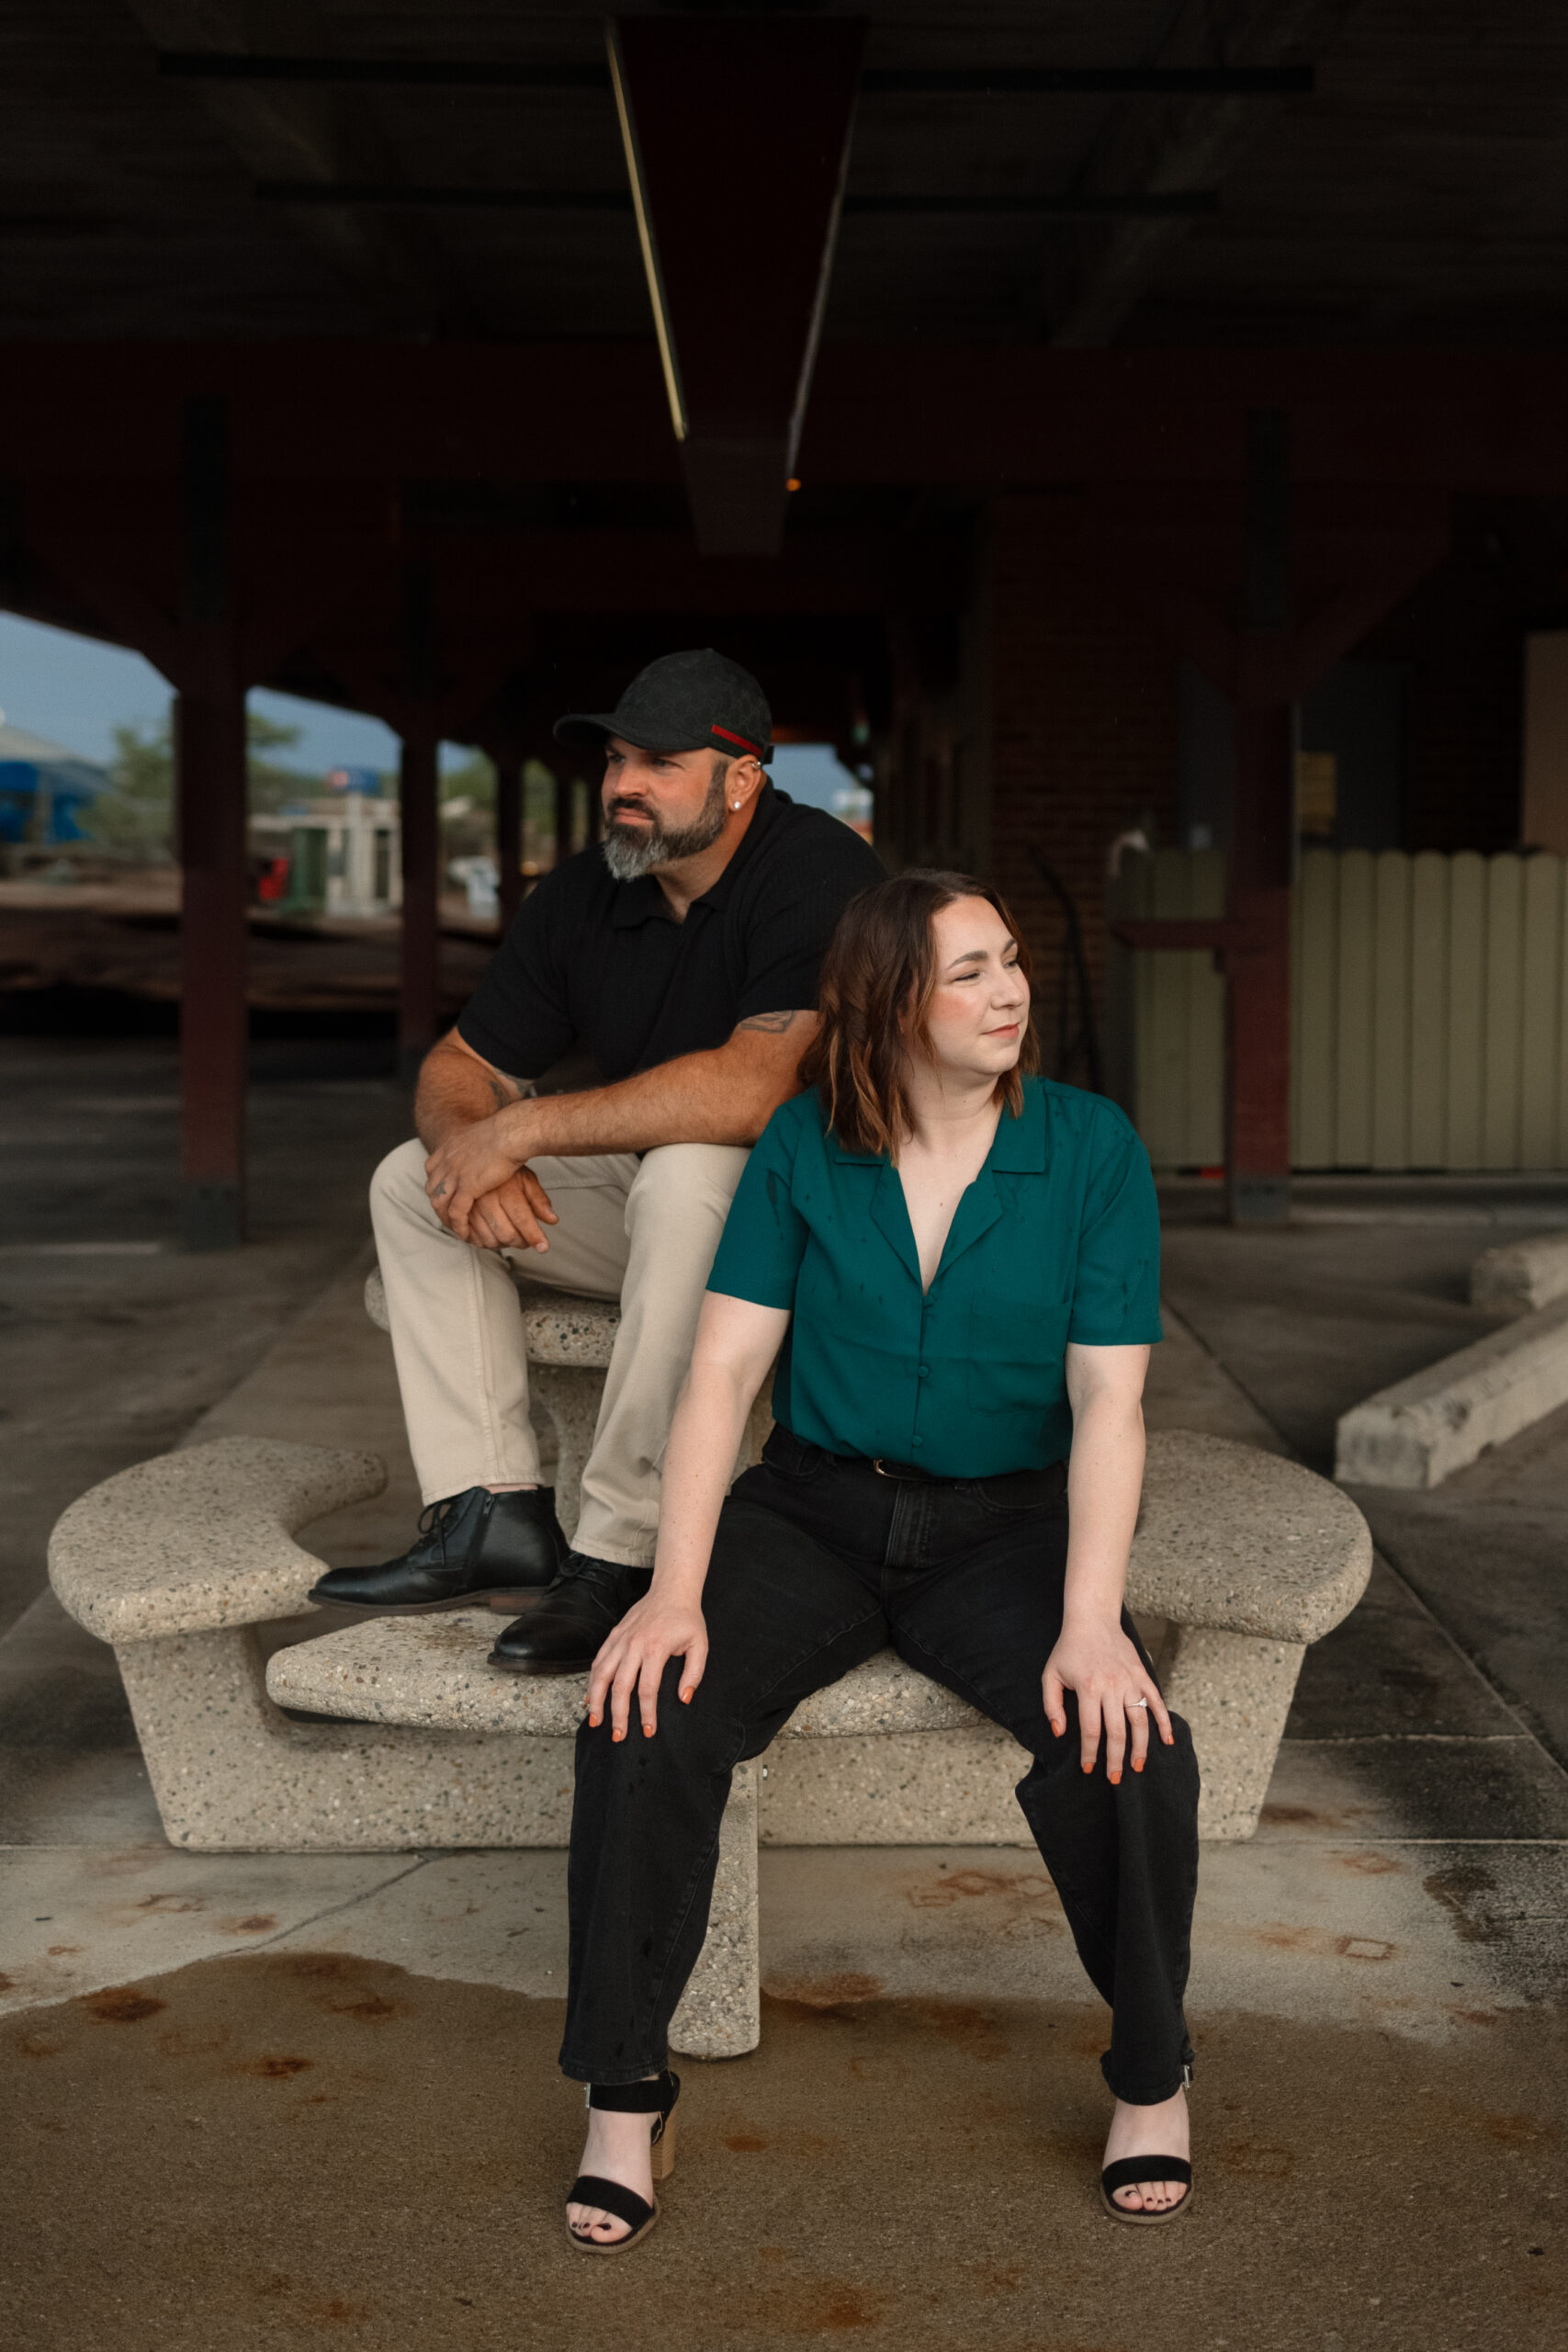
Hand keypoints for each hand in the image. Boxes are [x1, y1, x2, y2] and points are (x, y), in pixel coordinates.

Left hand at [424, 1115, 547, 1242]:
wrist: (510, 1132)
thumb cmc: (506, 1132)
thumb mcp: (481, 1137)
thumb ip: (474, 1147)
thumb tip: (482, 1153)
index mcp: (448, 1148)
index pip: (432, 1171)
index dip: (437, 1186)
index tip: (445, 1196)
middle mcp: (446, 1161)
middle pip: (432, 1189)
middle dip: (439, 1205)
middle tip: (448, 1217)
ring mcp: (454, 1175)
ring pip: (440, 1203)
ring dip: (446, 1219)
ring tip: (456, 1229)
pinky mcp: (467, 1187)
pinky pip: (456, 1212)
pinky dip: (458, 1225)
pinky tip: (464, 1233)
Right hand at [464, 1170, 558, 1252]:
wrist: (472, 1157)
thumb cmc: (502, 1169)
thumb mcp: (525, 1178)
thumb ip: (539, 1199)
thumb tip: (552, 1220)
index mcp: (505, 1189)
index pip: (522, 1218)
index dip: (534, 1236)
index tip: (543, 1247)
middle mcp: (486, 1199)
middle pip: (506, 1234)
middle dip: (521, 1243)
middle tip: (527, 1240)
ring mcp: (469, 1208)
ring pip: (489, 1240)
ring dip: (504, 1245)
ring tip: (512, 1237)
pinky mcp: (458, 1214)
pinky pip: (472, 1238)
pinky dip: (485, 1243)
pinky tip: (494, 1235)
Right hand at [586, 1593, 708, 1741]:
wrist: (671, 1590)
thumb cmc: (687, 1619)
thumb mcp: (700, 1646)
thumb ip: (694, 1674)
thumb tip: (683, 1699)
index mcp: (656, 1648)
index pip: (648, 1689)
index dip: (647, 1713)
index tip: (648, 1731)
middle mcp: (633, 1645)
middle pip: (620, 1687)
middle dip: (618, 1715)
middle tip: (618, 1736)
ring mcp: (620, 1640)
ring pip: (601, 1674)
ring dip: (596, 1700)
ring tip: (595, 1721)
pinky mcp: (613, 1636)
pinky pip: (598, 1661)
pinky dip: (592, 1681)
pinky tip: (590, 1697)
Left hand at [1042, 1619, 1172, 1784]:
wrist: (1093, 1619)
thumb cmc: (1068, 1650)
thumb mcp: (1050, 1675)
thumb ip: (1052, 1705)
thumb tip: (1059, 1733)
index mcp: (1088, 1687)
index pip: (1092, 1730)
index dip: (1090, 1753)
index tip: (1088, 1769)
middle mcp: (1112, 1686)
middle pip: (1117, 1731)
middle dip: (1116, 1759)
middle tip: (1115, 1779)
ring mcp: (1130, 1681)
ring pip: (1140, 1721)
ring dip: (1140, 1747)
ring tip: (1137, 1767)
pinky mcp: (1143, 1675)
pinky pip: (1156, 1702)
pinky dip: (1164, 1722)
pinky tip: (1167, 1741)